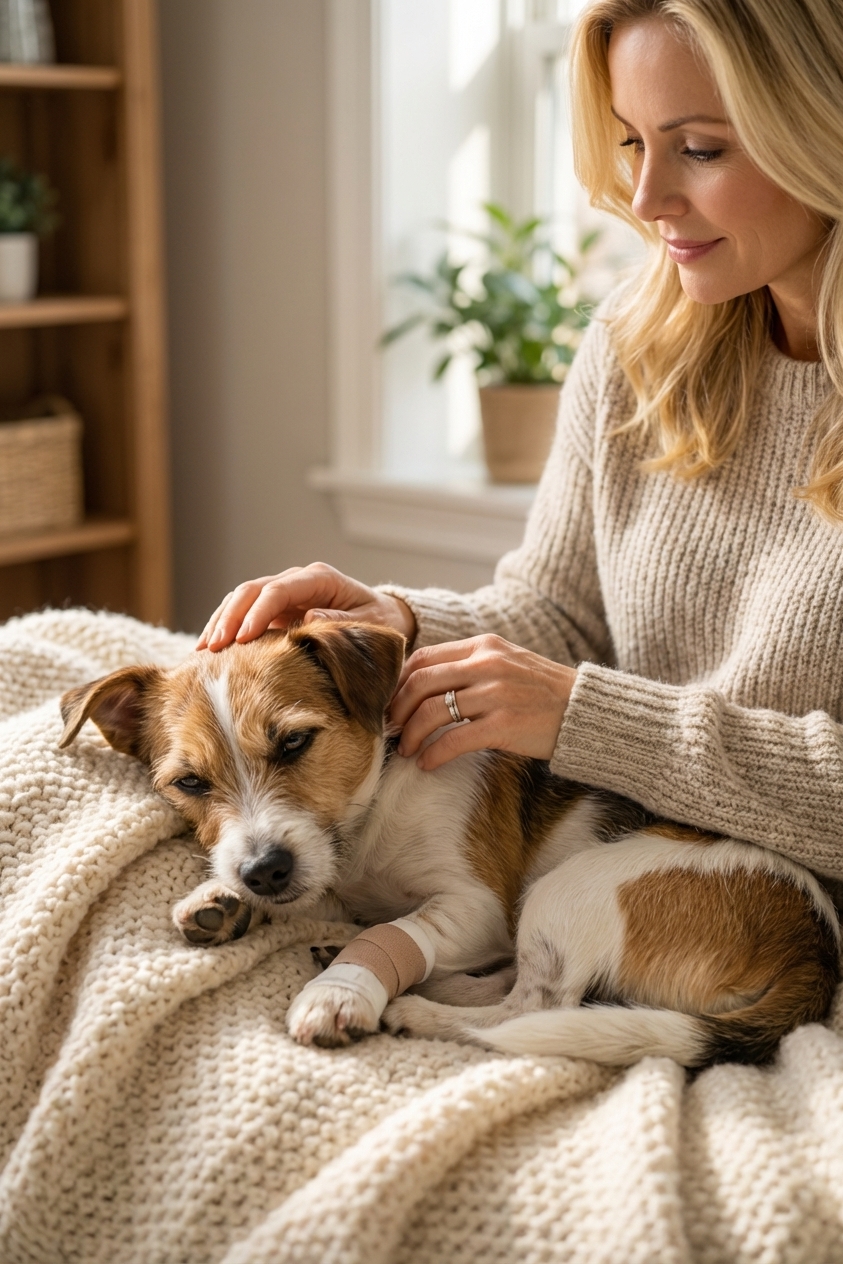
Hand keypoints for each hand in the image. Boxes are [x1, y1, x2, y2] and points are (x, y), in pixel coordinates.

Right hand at [196, 562, 416, 649]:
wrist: (383, 619)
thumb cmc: (379, 624)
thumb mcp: (370, 625)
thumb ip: (341, 621)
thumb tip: (310, 617)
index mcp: (320, 579)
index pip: (279, 590)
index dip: (258, 612)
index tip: (244, 638)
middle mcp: (297, 581)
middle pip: (252, 590)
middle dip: (230, 617)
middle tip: (214, 648)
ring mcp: (283, 593)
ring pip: (241, 599)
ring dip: (220, 622)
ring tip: (203, 652)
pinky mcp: (275, 610)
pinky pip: (244, 614)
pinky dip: (226, 629)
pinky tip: (209, 651)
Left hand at [390, 634, 576, 770]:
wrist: (586, 710)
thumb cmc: (543, 691)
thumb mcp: (507, 662)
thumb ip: (470, 665)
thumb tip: (423, 684)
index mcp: (484, 646)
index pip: (424, 658)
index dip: (399, 683)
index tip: (391, 703)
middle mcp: (488, 664)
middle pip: (421, 683)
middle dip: (398, 710)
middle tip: (391, 730)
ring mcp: (496, 694)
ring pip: (432, 712)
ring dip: (412, 735)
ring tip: (407, 751)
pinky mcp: (504, 725)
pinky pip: (454, 741)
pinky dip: (434, 755)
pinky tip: (428, 764)